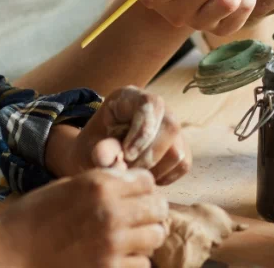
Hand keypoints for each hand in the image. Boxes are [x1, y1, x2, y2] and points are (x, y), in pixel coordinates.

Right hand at [0, 168, 167, 267]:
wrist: (12, 250)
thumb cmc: (36, 214)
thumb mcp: (68, 185)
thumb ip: (101, 182)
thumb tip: (130, 182)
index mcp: (99, 185)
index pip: (147, 181)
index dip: (144, 185)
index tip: (138, 192)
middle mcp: (111, 212)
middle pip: (158, 209)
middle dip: (152, 210)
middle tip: (141, 215)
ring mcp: (112, 245)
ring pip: (155, 238)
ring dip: (147, 235)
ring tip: (131, 235)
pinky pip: (142, 264)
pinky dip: (136, 259)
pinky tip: (120, 255)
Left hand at [72, 87, 190, 186]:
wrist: (102, 151)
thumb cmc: (96, 144)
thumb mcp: (91, 145)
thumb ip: (100, 150)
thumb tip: (106, 159)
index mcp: (131, 96)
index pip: (150, 104)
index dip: (142, 132)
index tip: (126, 155)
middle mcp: (157, 107)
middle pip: (171, 127)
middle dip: (149, 155)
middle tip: (129, 169)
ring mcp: (171, 125)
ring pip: (178, 150)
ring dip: (155, 169)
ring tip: (133, 173)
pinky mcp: (180, 146)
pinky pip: (182, 164)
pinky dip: (164, 176)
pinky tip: (145, 176)